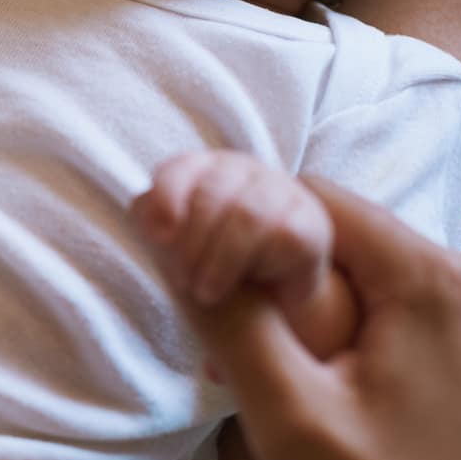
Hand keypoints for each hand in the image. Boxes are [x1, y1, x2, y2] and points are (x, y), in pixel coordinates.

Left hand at [134, 149, 351, 358]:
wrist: (271, 291)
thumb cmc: (211, 258)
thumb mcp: (174, 241)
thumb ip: (154, 222)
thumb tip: (150, 221)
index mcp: (205, 168)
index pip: (180, 169)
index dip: (166, 199)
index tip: (156, 237)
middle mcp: (244, 170)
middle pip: (210, 195)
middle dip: (189, 244)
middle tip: (180, 281)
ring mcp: (281, 191)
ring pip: (243, 215)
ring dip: (216, 260)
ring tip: (204, 292)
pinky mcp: (310, 221)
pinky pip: (278, 234)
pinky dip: (250, 264)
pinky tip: (238, 285)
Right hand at [163, 177, 460, 459]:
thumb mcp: (287, 415)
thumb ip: (230, 320)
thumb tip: (177, 246)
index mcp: (439, 280)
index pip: (320, 201)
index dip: (255, 233)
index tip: (223, 294)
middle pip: (364, 245)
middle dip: (300, 286)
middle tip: (263, 364)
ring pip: (402, 287)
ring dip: (349, 320)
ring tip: (316, 399)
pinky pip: (443, 328)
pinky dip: (397, 349)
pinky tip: (375, 418)